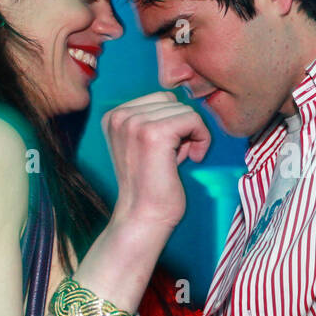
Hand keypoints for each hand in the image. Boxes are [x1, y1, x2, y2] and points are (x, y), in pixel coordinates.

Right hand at [102, 91, 210, 228]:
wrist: (143, 216)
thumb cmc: (150, 186)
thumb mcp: (144, 143)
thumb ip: (156, 120)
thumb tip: (187, 105)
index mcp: (113, 116)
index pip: (159, 98)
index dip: (173, 123)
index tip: (168, 150)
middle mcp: (119, 115)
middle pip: (171, 101)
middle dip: (181, 127)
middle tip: (176, 156)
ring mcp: (135, 123)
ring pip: (184, 110)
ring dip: (191, 135)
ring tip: (179, 160)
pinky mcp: (154, 133)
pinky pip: (193, 119)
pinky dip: (201, 139)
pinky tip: (192, 159)